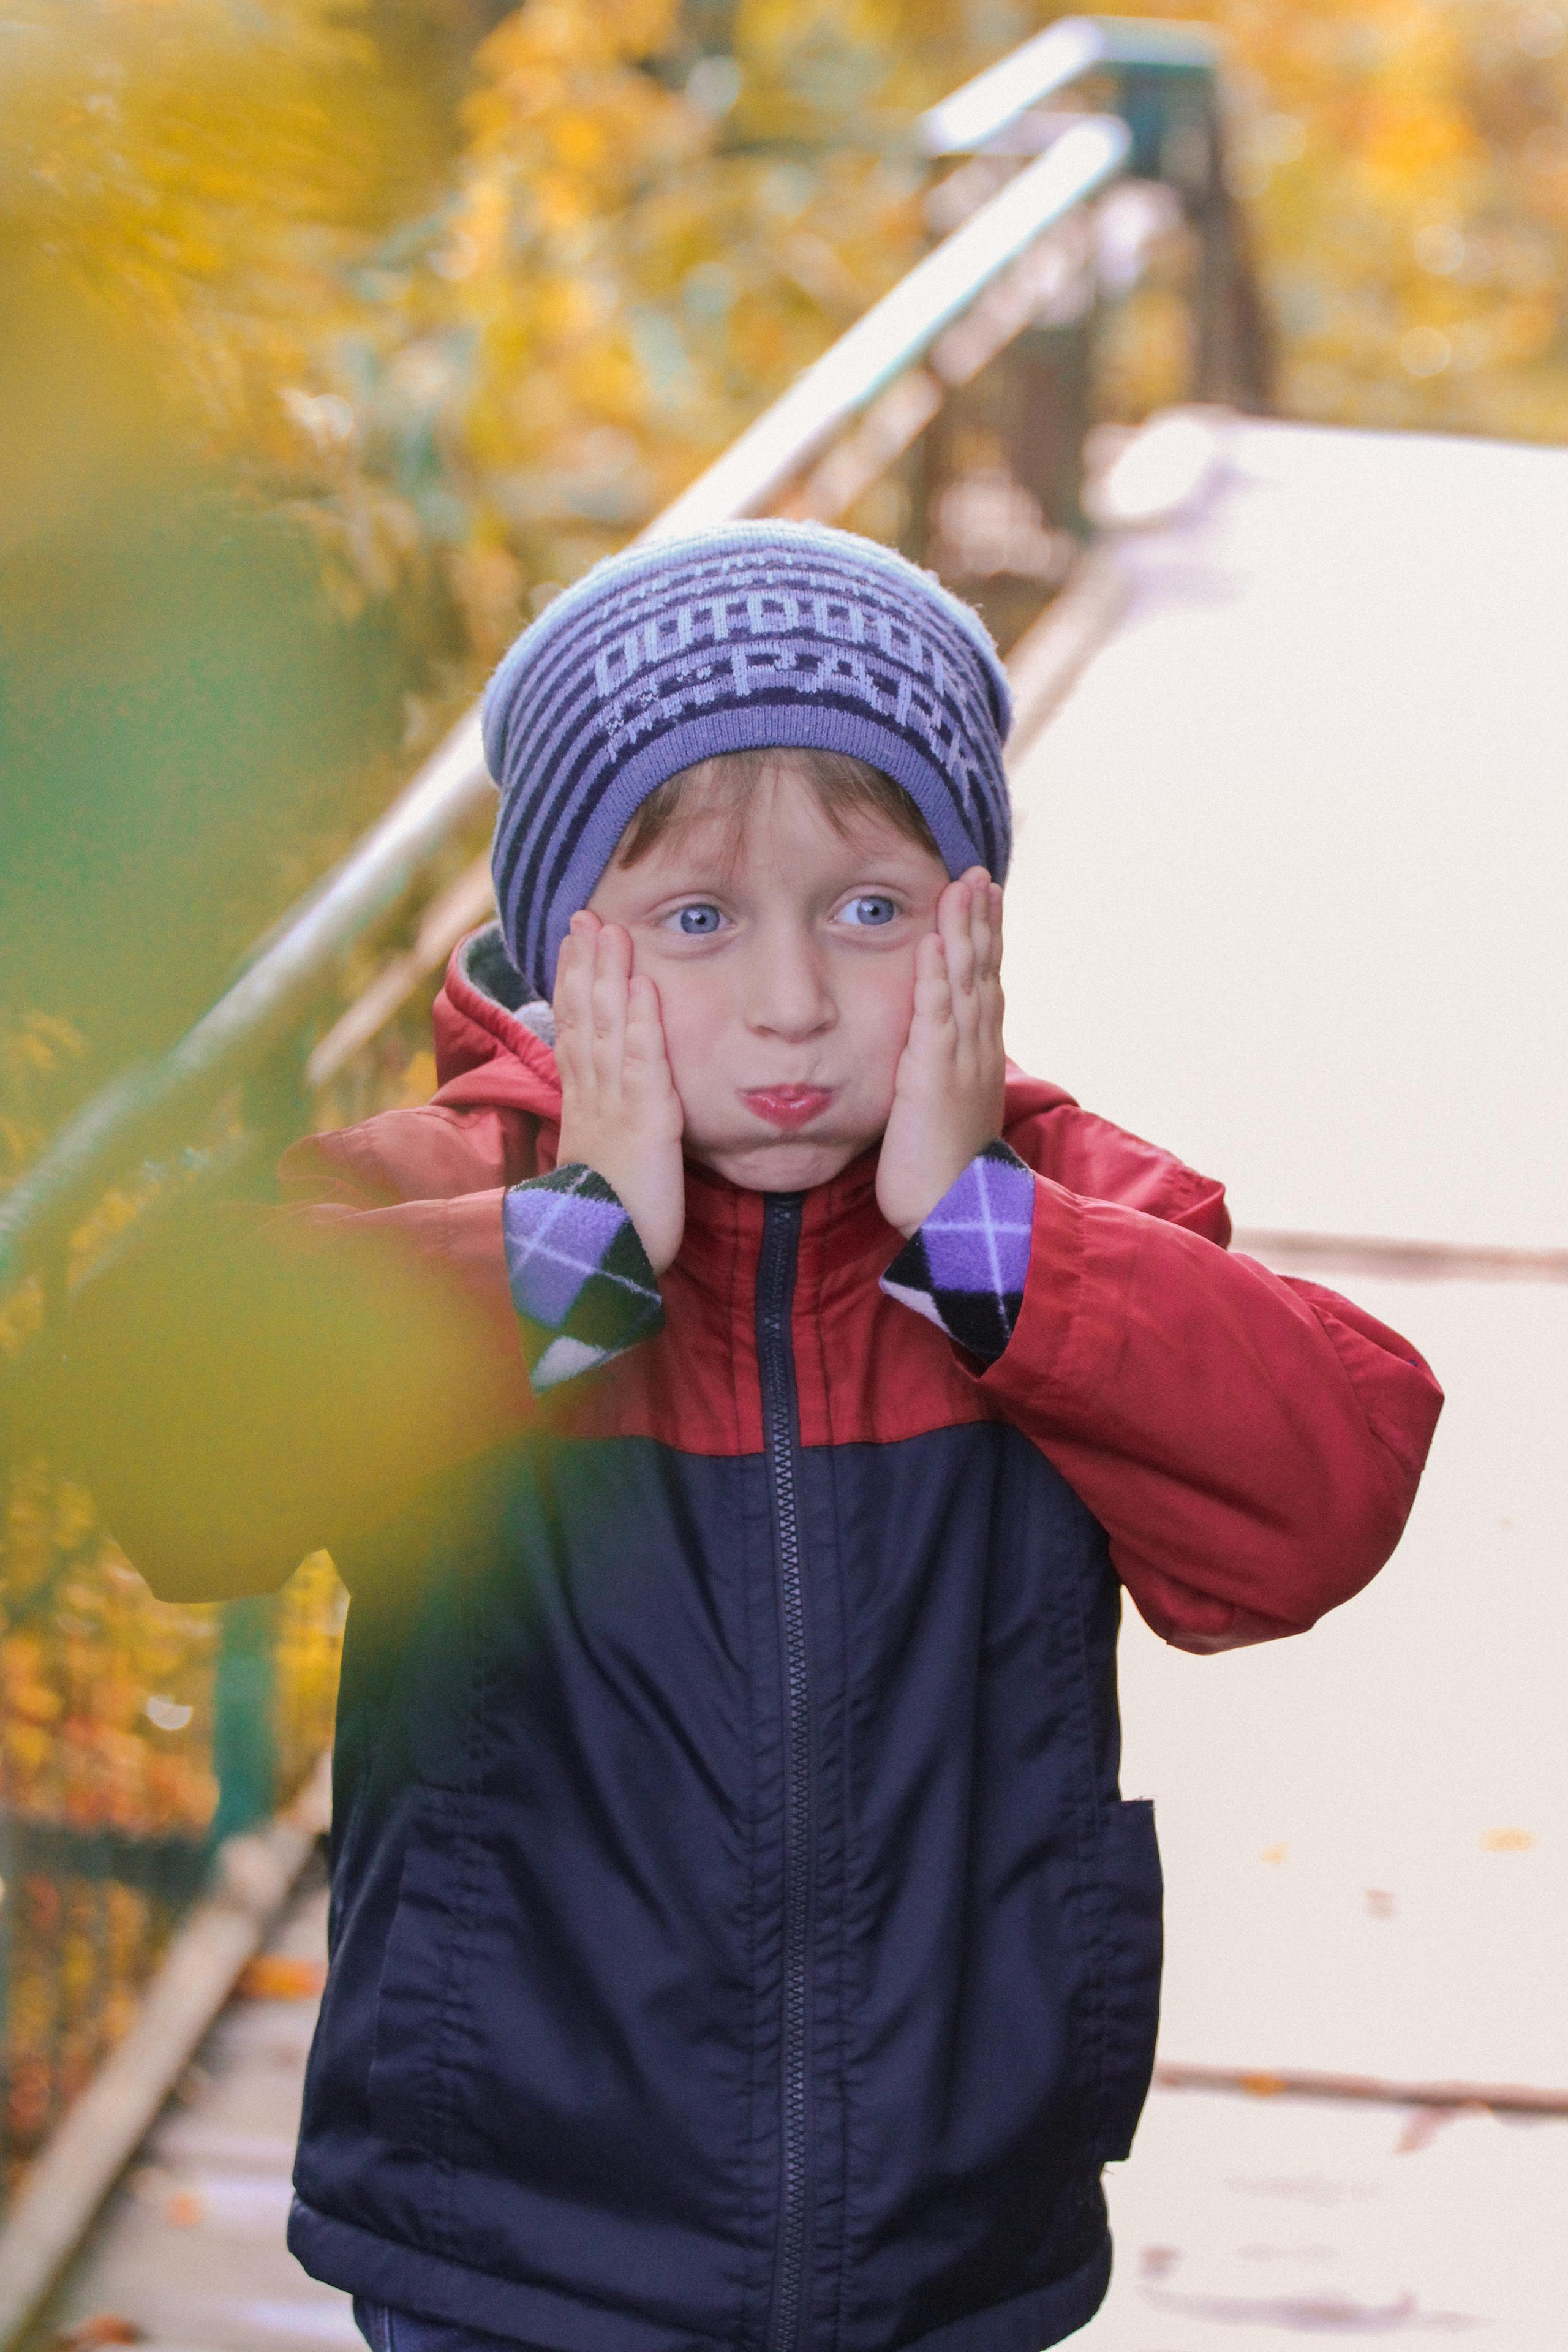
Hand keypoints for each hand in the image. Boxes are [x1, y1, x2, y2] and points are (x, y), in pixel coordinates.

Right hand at [553, 912, 685, 1273]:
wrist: (601, 1260)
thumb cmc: (607, 1221)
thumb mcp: (600, 1166)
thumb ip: (600, 1131)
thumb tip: (597, 1111)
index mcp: (582, 1107)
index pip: (572, 1033)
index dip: (571, 987)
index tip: (571, 947)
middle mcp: (592, 1097)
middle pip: (584, 1019)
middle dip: (584, 965)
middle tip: (584, 917)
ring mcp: (616, 1104)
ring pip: (607, 1028)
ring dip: (608, 976)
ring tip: (609, 930)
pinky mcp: (647, 1120)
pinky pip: (642, 1061)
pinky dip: (641, 1020)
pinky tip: (642, 985)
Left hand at [876, 868, 1005, 1237]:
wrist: (952, 1213)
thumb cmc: (943, 1173)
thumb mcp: (947, 1115)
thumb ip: (943, 1080)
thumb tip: (932, 1060)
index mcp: (980, 1059)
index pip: (985, 987)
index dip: (986, 942)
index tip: (986, 901)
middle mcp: (977, 1051)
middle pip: (983, 972)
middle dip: (982, 921)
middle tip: (980, 875)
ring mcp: (960, 1060)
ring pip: (967, 982)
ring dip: (965, 931)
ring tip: (963, 886)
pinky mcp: (933, 1074)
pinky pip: (936, 1013)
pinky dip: (937, 974)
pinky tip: (936, 939)